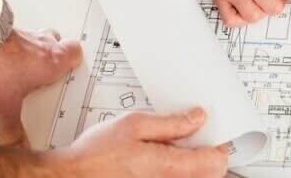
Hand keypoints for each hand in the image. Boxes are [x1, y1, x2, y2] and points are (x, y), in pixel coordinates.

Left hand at [0, 28, 81, 146]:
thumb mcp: (6, 107)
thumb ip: (12, 129)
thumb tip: (15, 145)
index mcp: (54, 62)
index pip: (76, 53)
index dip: (73, 62)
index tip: (69, 72)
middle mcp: (45, 44)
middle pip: (59, 42)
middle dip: (54, 55)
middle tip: (45, 70)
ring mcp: (28, 34)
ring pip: (40, 37)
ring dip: (34, 49)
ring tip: (23, 64)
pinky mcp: (10, 30)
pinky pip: (20, 36)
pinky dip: (15, 46)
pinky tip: (3, 58)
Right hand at [43, 108, 228, 177]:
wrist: (70, 177)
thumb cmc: (94, 155)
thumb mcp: (134, 124)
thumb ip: (170, 122)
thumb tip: (197, 117)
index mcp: (168, 167)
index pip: (216, 163)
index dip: (219, 145)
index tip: (214, 133)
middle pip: (209, 173)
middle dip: (205, 152)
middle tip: (192, 136)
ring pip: (193, 177)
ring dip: (190, 161)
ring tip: (171, 146)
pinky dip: (174, 168)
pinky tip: (160, 157)